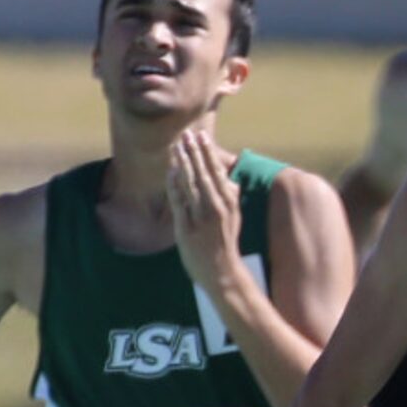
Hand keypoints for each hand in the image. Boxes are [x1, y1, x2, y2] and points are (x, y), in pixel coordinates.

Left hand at [169, 130, 242, 299]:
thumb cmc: (227, 244)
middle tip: (186, 134)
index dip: (208, 153)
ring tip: (176, 147)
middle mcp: (216, 207)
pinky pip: (179, 202)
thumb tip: (231, 180)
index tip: (201, 136)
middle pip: (203, 174)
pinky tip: (170, 172)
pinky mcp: (187, 228)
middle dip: (194, 152)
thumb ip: (232, 198)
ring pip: (191, 185)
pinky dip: (175, 186)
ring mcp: (201, 218)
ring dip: (183, 164)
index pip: (217, 172)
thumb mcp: (235, 219)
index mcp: (228, 203)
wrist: (222, 272)